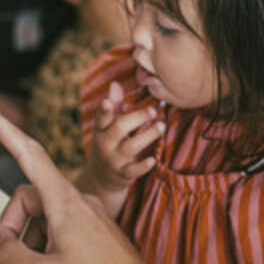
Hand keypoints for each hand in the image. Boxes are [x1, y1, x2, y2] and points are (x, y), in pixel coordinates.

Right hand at [0, 102, 148, 263]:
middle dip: (14, 226)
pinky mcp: (93, 229)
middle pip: (29, 197)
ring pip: (43, 217)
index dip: (6, 131)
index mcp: (65, 202)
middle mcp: (76, 201)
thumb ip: (12, 255)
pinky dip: (48, 246)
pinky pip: (60, 228)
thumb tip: (1, 246)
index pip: (30, 155)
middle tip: (12, 258)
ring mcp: (86, 215)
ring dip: (32, 242)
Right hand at [76, 81, 163, 214]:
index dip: (104, 110)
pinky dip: (142, 166)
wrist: (101, 179)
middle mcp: (105, 144)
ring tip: (161, 126)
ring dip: (147, 136)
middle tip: (152, 110)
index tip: (108, 102)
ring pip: (130, 147)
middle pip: (119, 128)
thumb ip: (114, 107)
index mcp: (101, 130)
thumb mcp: (107, 128)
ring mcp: (114, 160)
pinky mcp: (123, 174)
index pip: (101, 118)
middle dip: (136, 118)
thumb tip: (115, 84)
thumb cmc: (109, 145)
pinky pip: (133, 170)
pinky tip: (153, 159)